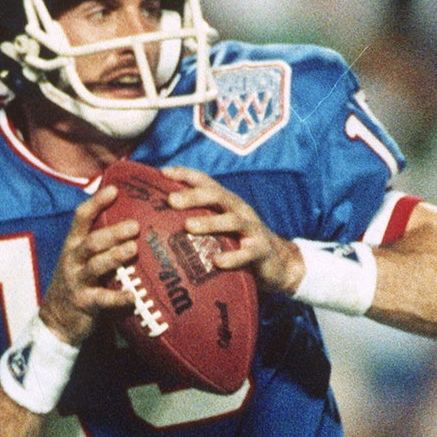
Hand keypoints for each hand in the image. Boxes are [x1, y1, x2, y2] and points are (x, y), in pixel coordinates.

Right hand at [38, 184, 138, 345]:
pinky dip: (119, 298)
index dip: (97, 202)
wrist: (56, 320)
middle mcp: (73, 260)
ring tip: (133, 249)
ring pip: (96, 266)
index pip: (81, 218)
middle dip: (113, 232)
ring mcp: (77, 282)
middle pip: (92, 242)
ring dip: (115, 256)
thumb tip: (129, 219)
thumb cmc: (77, 282)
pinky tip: (133, 296)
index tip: (115, 189)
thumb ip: (98, 242)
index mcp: (73, 245)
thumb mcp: (81, 258)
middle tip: (135, 225)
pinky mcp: (85, 303)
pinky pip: (103, 299)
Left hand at [161, 166, 303, 295]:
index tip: (162, 173)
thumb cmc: (239, 243)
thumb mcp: (220, 227)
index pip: (205, 182)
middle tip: (172, 200)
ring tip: (188, 227)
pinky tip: (217, 261)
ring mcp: (252, 229)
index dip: (185, 174)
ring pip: (231, 221)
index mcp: (226, 202)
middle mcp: (239, 210)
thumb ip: (198, 219)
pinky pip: (247, 253)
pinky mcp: (261, 250)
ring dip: (210, 222)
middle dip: (194, 196)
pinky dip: (232, 257)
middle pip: (217, 196)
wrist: (279, 263)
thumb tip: (158, 220)